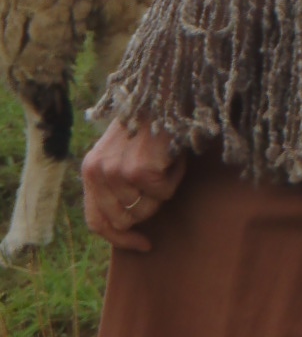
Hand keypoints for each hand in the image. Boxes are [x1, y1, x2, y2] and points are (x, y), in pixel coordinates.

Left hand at [82, 120, 186, 251]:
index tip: (144, 244)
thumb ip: (114, 185)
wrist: (162, 92)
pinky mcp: (140, 171)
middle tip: (160, 182)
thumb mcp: (120, 154)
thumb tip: (127, 226)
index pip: (97, 221)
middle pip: (125, 220)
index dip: (120, 239)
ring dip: (163, 189)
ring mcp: (117, 173)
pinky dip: (175, 177)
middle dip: (148, 207)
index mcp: (89, 170)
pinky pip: (165, 193)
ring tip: (165, 162)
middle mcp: (98, 173)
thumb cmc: (148, 124)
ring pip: (148, 208)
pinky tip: (172, 156)